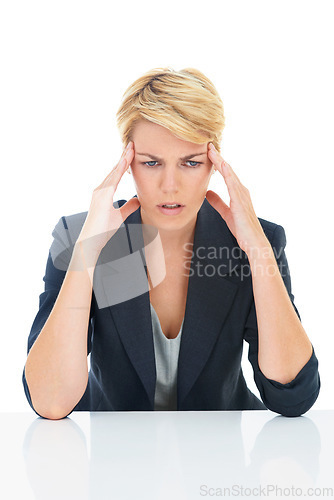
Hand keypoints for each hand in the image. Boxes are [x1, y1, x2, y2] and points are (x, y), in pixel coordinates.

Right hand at [77, 141, 140, 259]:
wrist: (91, 241)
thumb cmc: (102, 230)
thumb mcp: (119, 216)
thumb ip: (128, 207)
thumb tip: (138, 200)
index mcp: (104, 193)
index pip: (116, 174)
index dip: (124, 163)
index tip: (131, 152)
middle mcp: (100, 190)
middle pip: (114, 169)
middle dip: (123, 156)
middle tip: (132, 143)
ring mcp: (100, 192)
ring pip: (113, 172)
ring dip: (122, 159)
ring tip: (131, 148)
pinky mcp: (101, 197)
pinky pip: (112, 180)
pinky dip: (119, 170)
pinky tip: (125, 161)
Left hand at [206, 143, 268, 255]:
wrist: (254, 243)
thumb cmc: (243, 229)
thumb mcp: (226, 213)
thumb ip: (218, 202)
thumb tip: (207, 192)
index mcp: (238, 193)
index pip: (226, 174)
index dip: (217, 163)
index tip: (208, 152)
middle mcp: (241, 191)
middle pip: (228, 170)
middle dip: (218, 157)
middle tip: (209, 145)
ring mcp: (242, 195)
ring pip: (230, 174)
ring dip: (221, 162)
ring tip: (212, 150)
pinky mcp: (241, 202)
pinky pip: (234, 185)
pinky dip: (228, 174)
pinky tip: (223, 165)